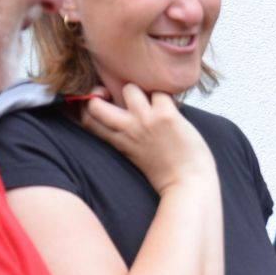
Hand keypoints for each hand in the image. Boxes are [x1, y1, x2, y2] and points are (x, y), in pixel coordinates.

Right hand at [80, 84, 215, 193]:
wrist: (188, 185)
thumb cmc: (168, 172)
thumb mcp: (135, 156)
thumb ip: (125, 138)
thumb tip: (126, 114)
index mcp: (118, 142)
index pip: (86, 119)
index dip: (88, 105)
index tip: (102, 101)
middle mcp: (127, 129)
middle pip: (94, 103)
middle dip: (101, 92)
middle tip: (121, 95)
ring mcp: (145, 121)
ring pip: (130, 88)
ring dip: (142, 90)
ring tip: (154, 101)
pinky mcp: (166, 116)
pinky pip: (161, 92)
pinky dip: (167, 96)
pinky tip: (174, 107)